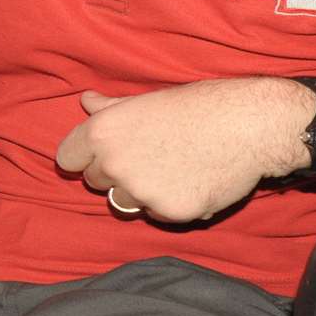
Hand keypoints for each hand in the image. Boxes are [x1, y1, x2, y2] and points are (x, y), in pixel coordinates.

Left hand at [55, 78, 311, 222]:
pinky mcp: (169, 212)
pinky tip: (191, 182)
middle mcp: (115, 164)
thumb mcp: (148, 100)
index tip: (102, 155)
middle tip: (149, 155)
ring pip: (123, 202)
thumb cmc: (198, 106)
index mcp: (103, 132)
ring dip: (140, 193)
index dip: (84, 157)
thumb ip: (111, 108)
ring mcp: (141, 191)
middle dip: (115, 173)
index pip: (67, 159)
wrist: (248, 125)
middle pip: (95, 181)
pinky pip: (156, 215)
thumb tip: (85, 101)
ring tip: (171, 168)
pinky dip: (168, 205)